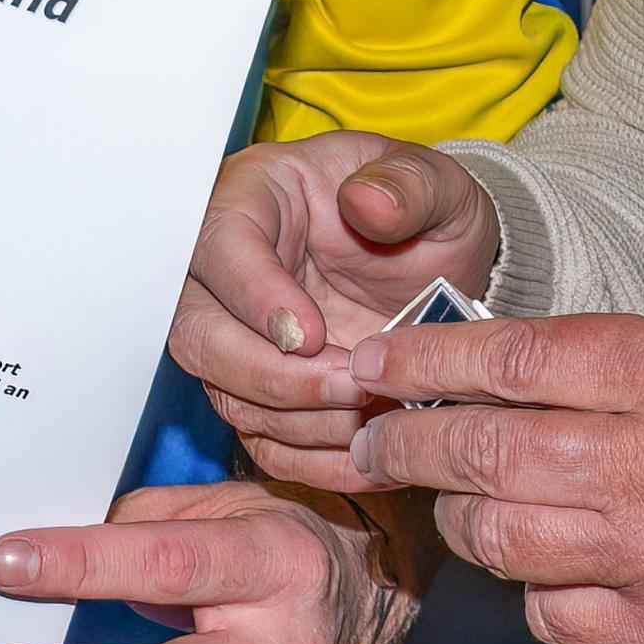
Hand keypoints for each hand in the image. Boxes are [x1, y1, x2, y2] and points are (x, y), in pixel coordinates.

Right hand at [174, 131, 503, 493]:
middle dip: (269, 374)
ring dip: (297, 421)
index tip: (311, 334)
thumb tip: (367, 202)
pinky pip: (262, 440)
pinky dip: (311, 459)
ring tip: (371, 416)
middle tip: (349, 385)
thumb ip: (408, 186)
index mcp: (256, 199)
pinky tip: (367, 456)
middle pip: (198, 333)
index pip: (219, 244)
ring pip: (226, 394)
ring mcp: (242, 339)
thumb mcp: (437, 184)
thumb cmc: (427, 213)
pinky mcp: (266, 393)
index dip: (254, 295)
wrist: (445, 269)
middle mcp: (229, 273)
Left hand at [343, 313, 643, 643]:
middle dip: (406, 445)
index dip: (423, 364)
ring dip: (456, 517)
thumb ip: (600, 363)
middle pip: (482, 454)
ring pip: (495, 538)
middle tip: (375, 441)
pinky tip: (545, 563)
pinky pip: (543, 613)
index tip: (376, 367)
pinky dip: (529, 587)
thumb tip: (475, 368)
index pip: (511, 361)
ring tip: (452, 498)